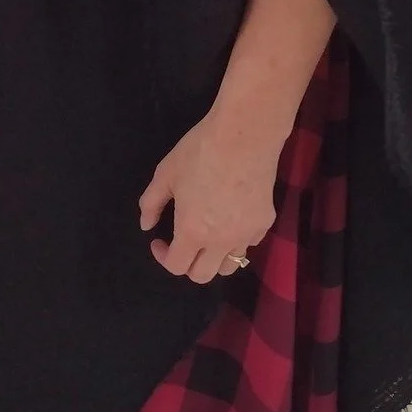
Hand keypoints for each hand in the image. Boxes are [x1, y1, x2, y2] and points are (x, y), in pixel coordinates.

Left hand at [138, 108, 279, 283]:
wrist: (244, 135)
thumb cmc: (199, 152)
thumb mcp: (166, 174)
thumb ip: (151, 204)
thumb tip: (146, 225)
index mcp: (193, 232)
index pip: (177, 266)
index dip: (163, 257)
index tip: (158, 240)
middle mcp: (221, 242)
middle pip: (202, 276)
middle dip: (187, 264)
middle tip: (181, 242)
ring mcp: (247, 235)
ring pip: (229, 265)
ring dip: (213, 258)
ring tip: (207, 235)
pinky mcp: (265, 223)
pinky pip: (248, 244)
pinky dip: (236, 240)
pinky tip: (230, 217)